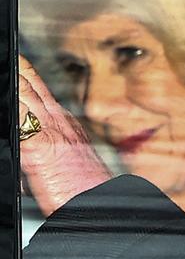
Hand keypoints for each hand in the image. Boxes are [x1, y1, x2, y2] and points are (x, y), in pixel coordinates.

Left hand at [19, 55, 111, 216]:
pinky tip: (12, 86)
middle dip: (17, 67)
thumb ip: (44, 148)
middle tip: (10, 52)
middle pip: (29, 83)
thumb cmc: (82, 190)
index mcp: (63, 123)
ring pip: (24, 93)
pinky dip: (16, 99)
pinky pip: (20, 116)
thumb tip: (27, 146)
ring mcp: (49, 131)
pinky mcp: (37, 147)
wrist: (99, 206)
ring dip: (16, 77)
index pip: (36, 87)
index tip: (15, 59)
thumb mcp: (63, 161)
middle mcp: (57, 121)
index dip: (23, 70)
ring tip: (10, 60)